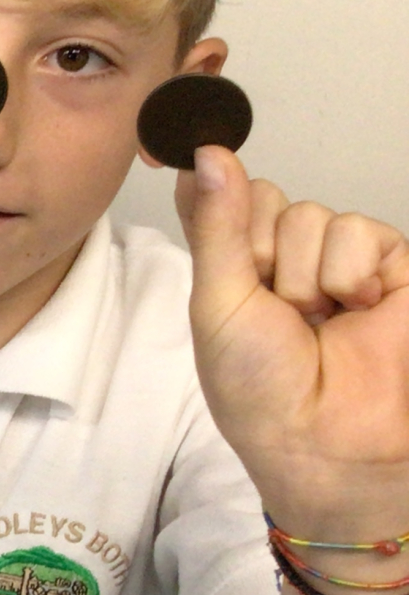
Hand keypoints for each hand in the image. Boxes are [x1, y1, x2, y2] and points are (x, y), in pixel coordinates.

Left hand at [177, 147, 408, 542]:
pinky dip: (353, 274)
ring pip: (316, 216)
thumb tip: (205, 151)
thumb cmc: (259, 387)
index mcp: (234, 265)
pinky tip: (356, 312)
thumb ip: (215, 225)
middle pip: (270, 199)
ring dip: (307, 274)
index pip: (223, 194)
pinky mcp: (392, 269)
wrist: (328, 443)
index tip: (231, 265)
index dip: (224, 222)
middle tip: (277, 313)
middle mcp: (284, 257)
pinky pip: (365, 232)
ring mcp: (340, 262)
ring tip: (317, 322)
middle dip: (265, 256)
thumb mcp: (218, 303)